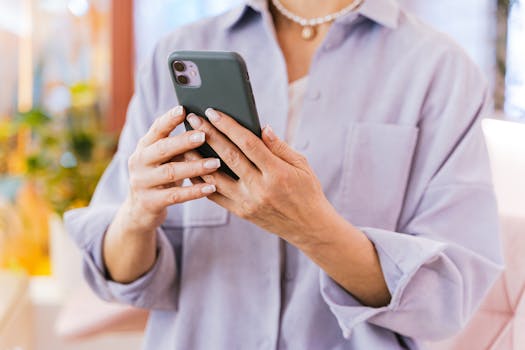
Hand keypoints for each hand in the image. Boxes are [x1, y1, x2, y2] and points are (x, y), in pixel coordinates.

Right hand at [124, 106, 220, 233]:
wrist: (140, 210)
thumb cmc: (161, 177)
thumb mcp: (165, 159)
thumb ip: (179, 145)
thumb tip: (208, 127)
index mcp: (144, 147)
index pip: (156, 129)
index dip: (169, 119)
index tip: (184, 109)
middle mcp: (139, 162)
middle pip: (162, 149)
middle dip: (183, 141)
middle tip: (204, 135)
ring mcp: (142, 182)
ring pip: (170, 172)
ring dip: (195, 167)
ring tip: (216, 163)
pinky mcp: (150, 202)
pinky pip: (175, 196)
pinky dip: (194, 191)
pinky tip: (211, 187)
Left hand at [184, 108, 336, 246]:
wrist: (308, 226)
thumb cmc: (307, 190)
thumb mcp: (302, 165)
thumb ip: (279, 147)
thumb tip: (262, 127)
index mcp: (277, 172)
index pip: (248, 143)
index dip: (229, 126)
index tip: (213, 112)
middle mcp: (260, 188)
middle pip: (229, 156)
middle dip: (208, 135)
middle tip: (193, 119)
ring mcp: (248, 202)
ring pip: (216, 177)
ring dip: (197, 158)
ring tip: (184, 142)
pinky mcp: (241, 212)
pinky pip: (215, 195)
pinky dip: (201, 181)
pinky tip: (191, 168)